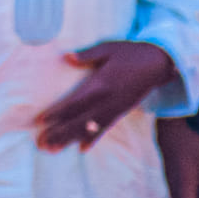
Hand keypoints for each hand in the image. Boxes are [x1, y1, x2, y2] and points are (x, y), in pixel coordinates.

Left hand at [34, 40, 175, 150]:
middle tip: (42, 143)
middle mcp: (107, 100)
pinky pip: (106, 128)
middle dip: (59, 132)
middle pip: (79, 120)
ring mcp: (115, 108)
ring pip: (90, 127)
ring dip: (71, 138)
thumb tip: (66, 57)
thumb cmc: (129, 53)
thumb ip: (87, 55)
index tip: (40, 121)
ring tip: (54, 148)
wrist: (158, 64)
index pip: (74, 102)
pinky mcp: (121, 111)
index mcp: (100, 84)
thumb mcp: (107, 48)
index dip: (57, 113)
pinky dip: (93, 139)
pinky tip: (82, 149)